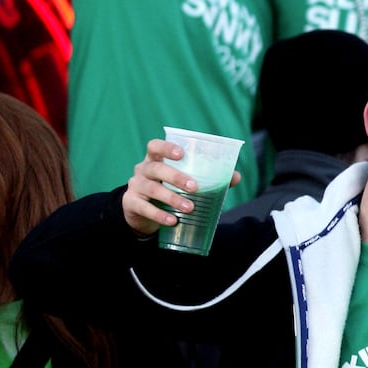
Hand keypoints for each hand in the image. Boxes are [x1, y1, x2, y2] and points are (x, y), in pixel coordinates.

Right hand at [121, 139, 241, 236]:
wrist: (141, 212)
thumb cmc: (167, 189)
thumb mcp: (182, 182)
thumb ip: (208, 178)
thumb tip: (235, 177)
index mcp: (155, 159)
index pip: (154, 146)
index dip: (166, 147)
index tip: (181, 154)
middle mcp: (142, 170)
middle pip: (156, 168)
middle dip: (176, 177)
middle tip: (194, 187)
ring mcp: (135, 186)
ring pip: (152, 189)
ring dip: (172, 198)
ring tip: (189, 208)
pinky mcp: (131, 204)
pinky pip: (144, 208)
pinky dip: (160, 215)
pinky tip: (173, 221)